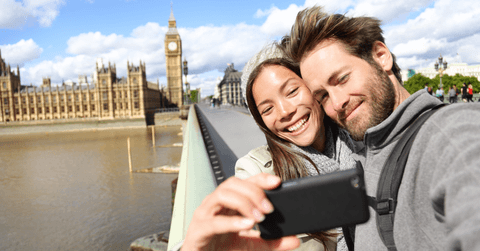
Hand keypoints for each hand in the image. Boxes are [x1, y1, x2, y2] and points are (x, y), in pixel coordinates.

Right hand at [181, 173, 299, 250]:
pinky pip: (214, 221)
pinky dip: (232, 222)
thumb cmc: (221, 249)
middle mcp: (215, 203)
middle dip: (253, 192)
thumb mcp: (252, 245)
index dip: (260, 178)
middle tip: (269, 209)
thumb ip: (272, 242)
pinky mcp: (198, 230)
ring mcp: (204, 214)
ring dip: (243, 203)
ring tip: (258, 217)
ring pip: (222, 195)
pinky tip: (246, 224)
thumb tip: (295, 240)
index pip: (244, 182)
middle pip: (233, 183)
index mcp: (228, 202)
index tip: (277, 182)